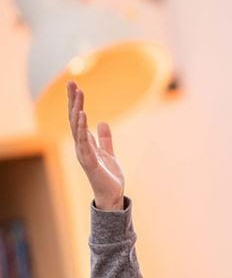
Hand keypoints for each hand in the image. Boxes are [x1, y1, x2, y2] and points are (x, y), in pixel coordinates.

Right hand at [67, 82, 124, 210]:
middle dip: (73, 101)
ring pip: (77, 127)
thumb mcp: (109, 152)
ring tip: (78, 94)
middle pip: (75, 119)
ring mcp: (83, 153)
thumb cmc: (109, 175)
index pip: (78, 118)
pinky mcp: (90, 161)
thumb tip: (103, 123)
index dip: (76, 103)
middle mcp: (81, 146)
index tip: (75, 86)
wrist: (113, 194)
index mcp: (85, 143)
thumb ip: (105, 139)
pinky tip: (83, 115)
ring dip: (77, 110)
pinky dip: (82, 128)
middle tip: (72, 83)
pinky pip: (84, 142)